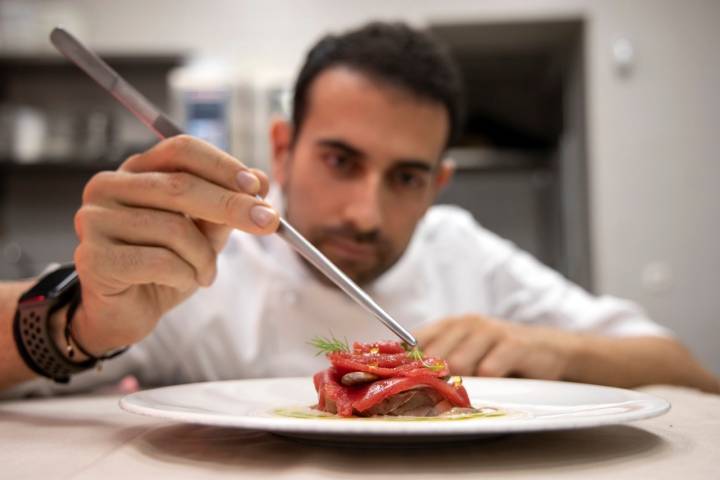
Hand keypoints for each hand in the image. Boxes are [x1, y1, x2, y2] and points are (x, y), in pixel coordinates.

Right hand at [71, 135, 279, 354]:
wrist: (125, 312)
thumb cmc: (163, 265)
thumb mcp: (202, 232)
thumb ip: (226, 205)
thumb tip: (260, 180)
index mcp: (135, 171)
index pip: (180, 149)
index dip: (222, 165)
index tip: (258, 187)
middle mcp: (107, 187)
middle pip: (180, 185)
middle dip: (232, 206)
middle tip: (269, 222)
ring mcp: (94, 221)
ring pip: (174, 228)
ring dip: (205, 257)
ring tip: (205, 273)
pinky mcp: (94, 258)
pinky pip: (161, 261)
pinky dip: (185, 275)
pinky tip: (184, 281)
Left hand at [414, 315, 579, 379]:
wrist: (548, 349)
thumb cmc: (500, 354)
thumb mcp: (467, 350)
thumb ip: (440, 359)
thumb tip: (406, 379)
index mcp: (450, 324)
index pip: (415, 339)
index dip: (408, 363)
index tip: (405, 382)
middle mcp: (467, 324)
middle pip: (434, 355)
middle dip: (434, 378)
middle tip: (441, 394)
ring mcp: (490, 331)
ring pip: (458, 363)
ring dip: (462, 382)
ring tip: (471, 389)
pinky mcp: (512, 344)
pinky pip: (488, 370)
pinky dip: (487, 384)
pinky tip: (494, 385)